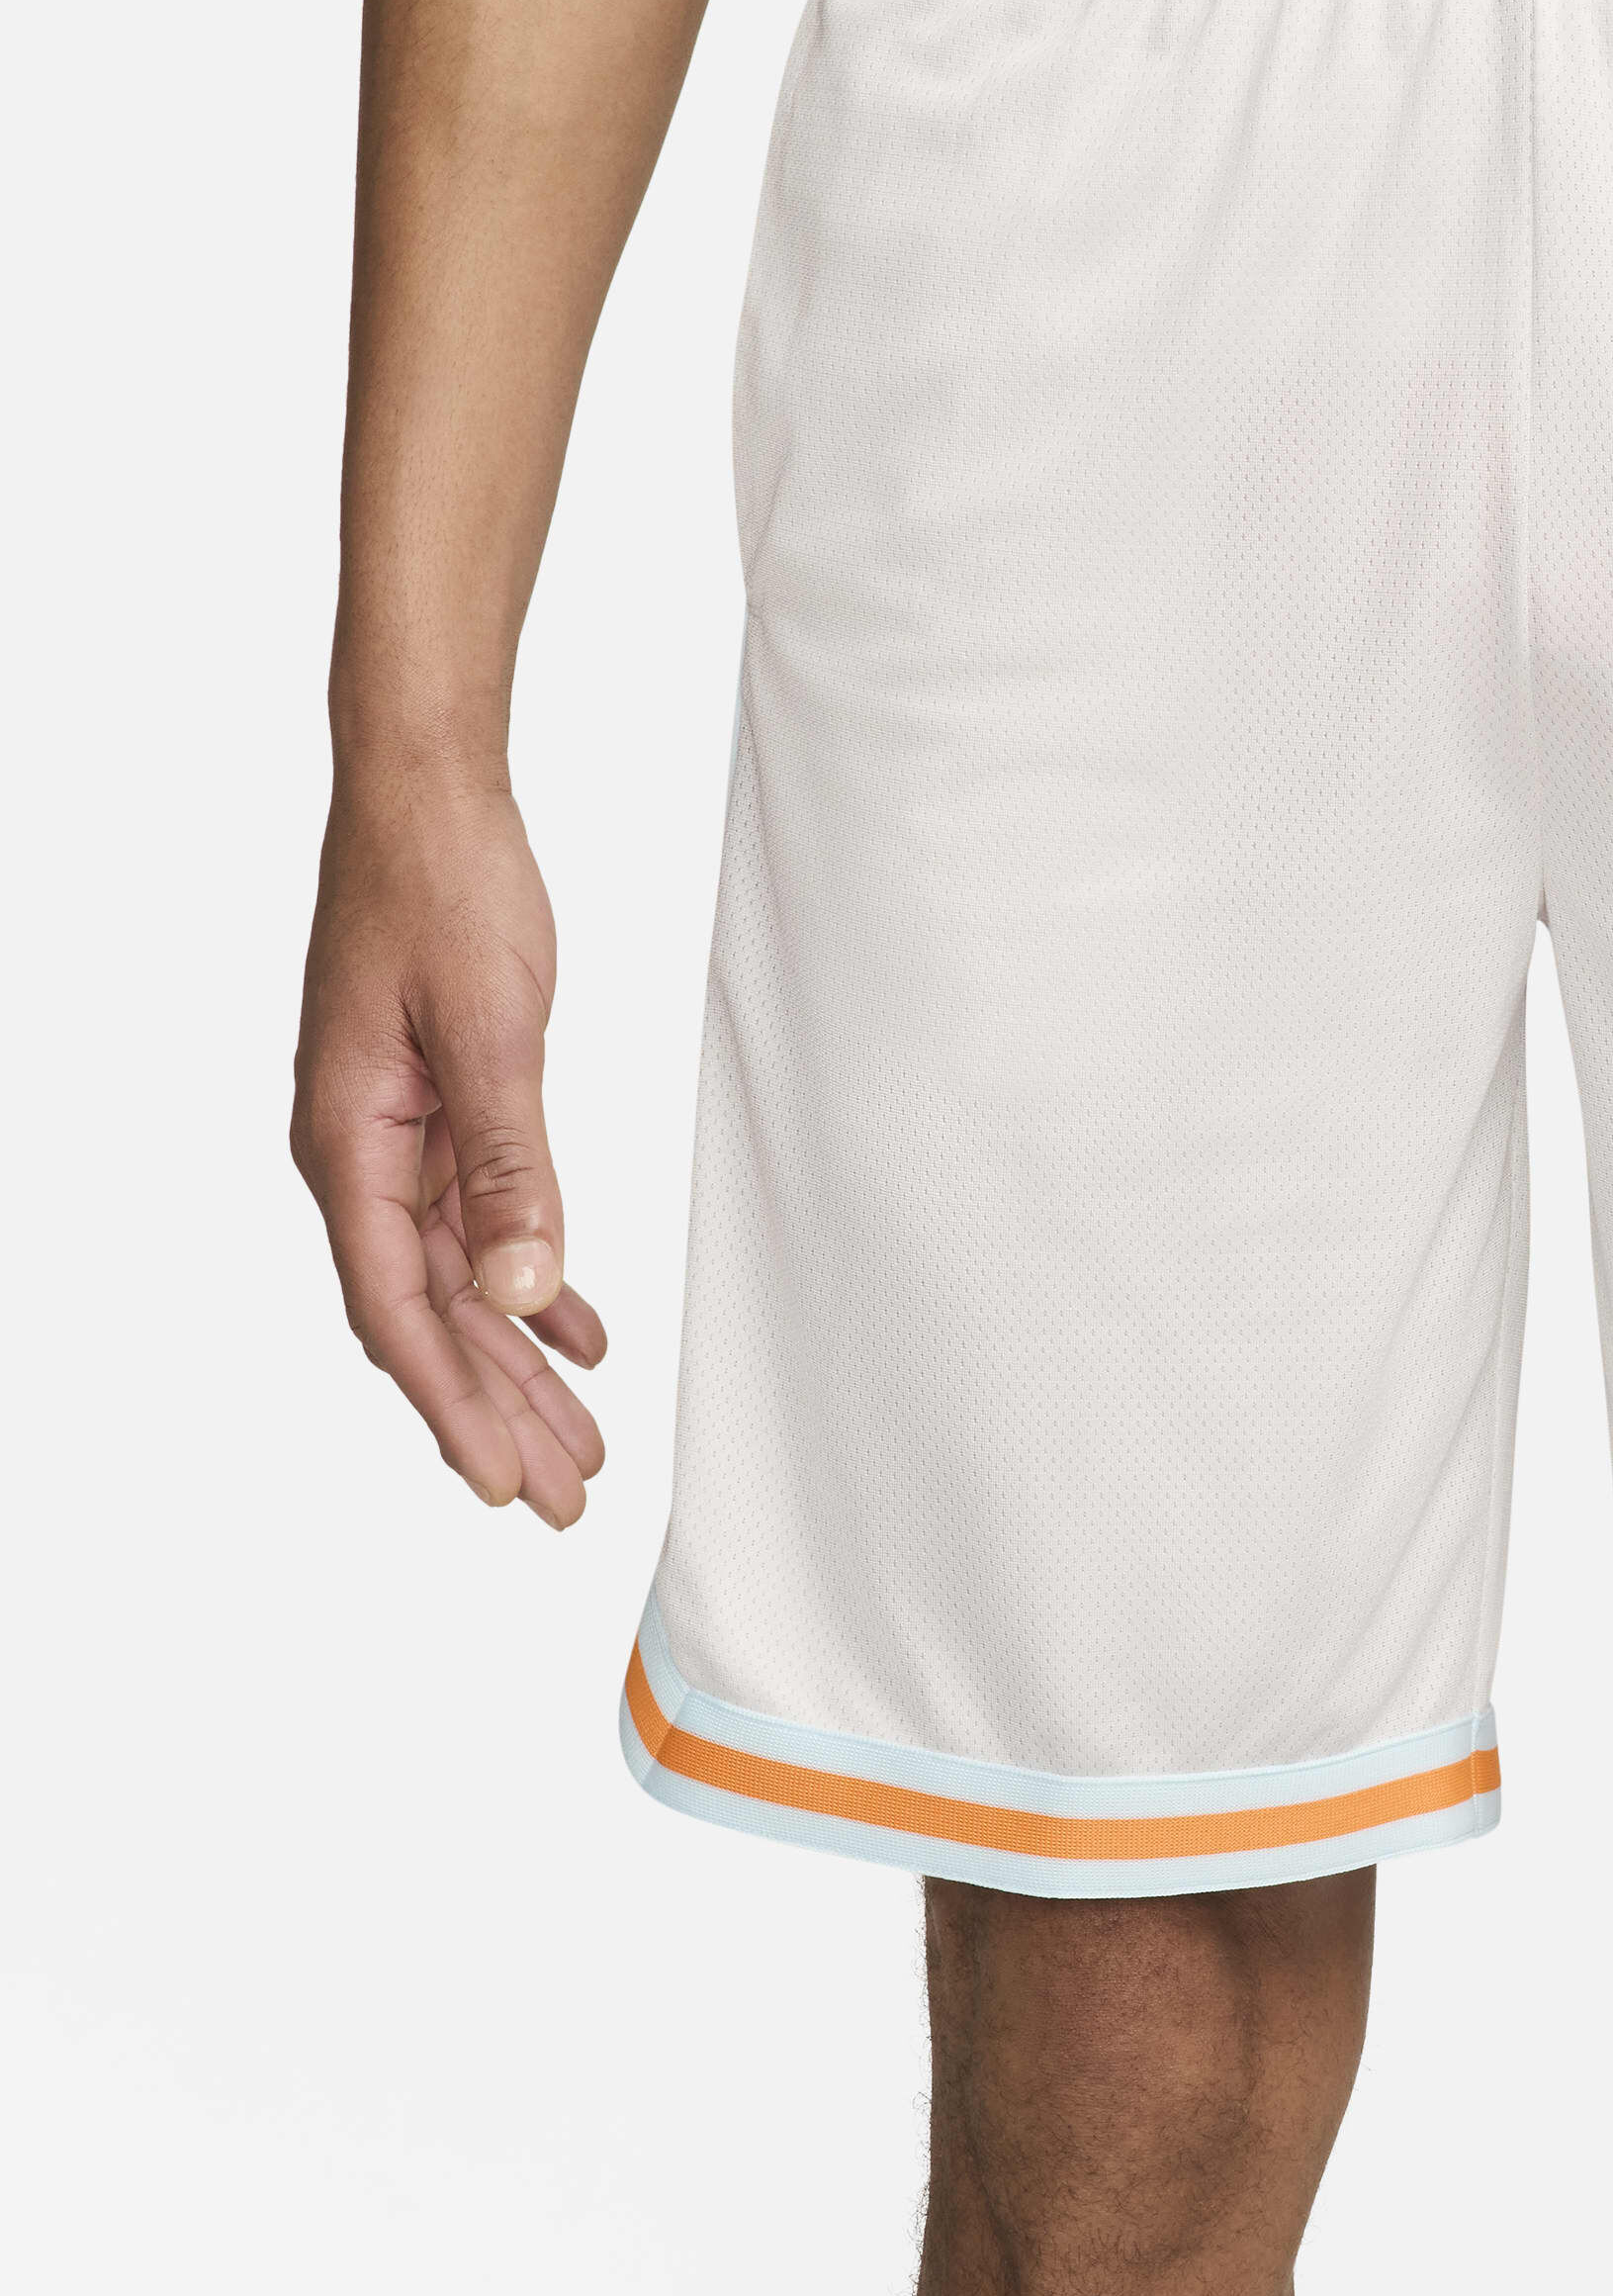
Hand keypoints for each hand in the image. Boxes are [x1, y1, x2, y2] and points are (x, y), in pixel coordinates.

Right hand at [292, 770, 607, 1523]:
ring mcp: (393, 1136)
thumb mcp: (493, 1028)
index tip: (503, 1485)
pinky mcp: (435, 1108)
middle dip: (494, 1414)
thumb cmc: (444, 890)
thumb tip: (518, 1290)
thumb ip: (507, 1162)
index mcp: (349, 1146)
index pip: (397, 1311)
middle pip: (427, 1318)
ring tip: (580, 1441)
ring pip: (456, 1281)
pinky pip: (475, 1223)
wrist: (426, 797)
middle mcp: (358, 1155)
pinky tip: (575, 1332)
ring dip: (516, 1362)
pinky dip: (528, 1280)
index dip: (451, 1405)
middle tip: (562, 1498)